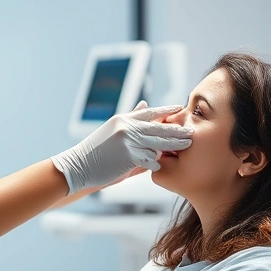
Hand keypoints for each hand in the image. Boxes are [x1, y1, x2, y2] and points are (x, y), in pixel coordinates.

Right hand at [51, 101, 191, 194]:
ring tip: (187, 146)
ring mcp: (128, 141)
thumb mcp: (112, 130)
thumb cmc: (96, 151)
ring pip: (157, 143)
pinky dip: (155, 162)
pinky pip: (149, 159)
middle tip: (191, 131)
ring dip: (172, 145)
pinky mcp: (129, 156)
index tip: (180, 108)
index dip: (166, 110)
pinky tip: (159, 164)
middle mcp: (127, 127)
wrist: (78, 165)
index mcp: (123, 119)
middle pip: (159, 127)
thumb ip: (131, 120)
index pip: (149, 112)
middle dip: (177, 130)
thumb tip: (145, 105)